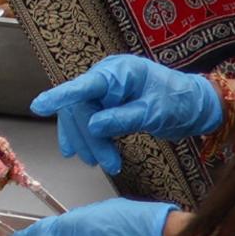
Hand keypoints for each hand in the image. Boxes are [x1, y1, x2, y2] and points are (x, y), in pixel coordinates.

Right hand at [32, 55, 223, 172]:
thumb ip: (123, 118)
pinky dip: (87, 139)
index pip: (84, 85)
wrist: (195, 106)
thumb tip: (95, 127)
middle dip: (89, 137)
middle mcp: (107, 78)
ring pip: (82, 117)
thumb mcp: (154, 112)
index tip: (39, 106)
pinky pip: (88, 121)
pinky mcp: (108, 105)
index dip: (60, 96)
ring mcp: (106, 91)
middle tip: (102, 163)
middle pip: (82, 107)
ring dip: (88, 142)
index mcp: (119, 72)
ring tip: (100, 163)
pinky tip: (80, 153)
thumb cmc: (180, 102)